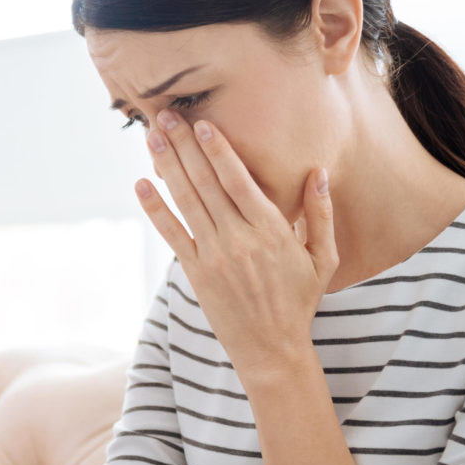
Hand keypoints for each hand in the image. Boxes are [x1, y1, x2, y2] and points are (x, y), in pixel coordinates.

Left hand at [137, 109, 337, 374]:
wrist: (272, 350)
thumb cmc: (299, 300)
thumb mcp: (323, 258)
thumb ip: (319, 214)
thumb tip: (319, 173)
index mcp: (271, 231)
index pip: (239, 181)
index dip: (218, 150)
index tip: (203, 123)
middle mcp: (239, 239)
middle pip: (206, 183)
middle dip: (185, 146)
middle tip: (167, 114)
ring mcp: (214, 256)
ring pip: (186, 202)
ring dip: (167, 167)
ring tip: (151, 137)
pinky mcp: (196, 273)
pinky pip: (172, 235)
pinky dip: (156, 209)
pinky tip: (142, 185)